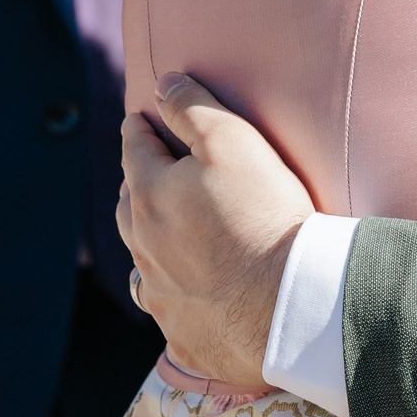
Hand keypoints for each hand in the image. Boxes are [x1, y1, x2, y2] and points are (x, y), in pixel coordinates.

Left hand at [116, 74, 313, 388]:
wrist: (286, 303)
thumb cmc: (264, 214)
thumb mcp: (234, 142)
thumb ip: (194, 110)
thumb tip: (164, 85)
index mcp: (150, 196)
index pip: (135, 150)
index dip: (139, 129)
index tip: (138, 119)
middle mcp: (143, 246)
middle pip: (130, 206)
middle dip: (136, 183)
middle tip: (148, 170)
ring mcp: (161, 293)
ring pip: (142, 257)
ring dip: (148, 238)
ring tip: (163, 229)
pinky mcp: (182, 331)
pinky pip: (169, 304)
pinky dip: (174, 288)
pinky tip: (190, 288)